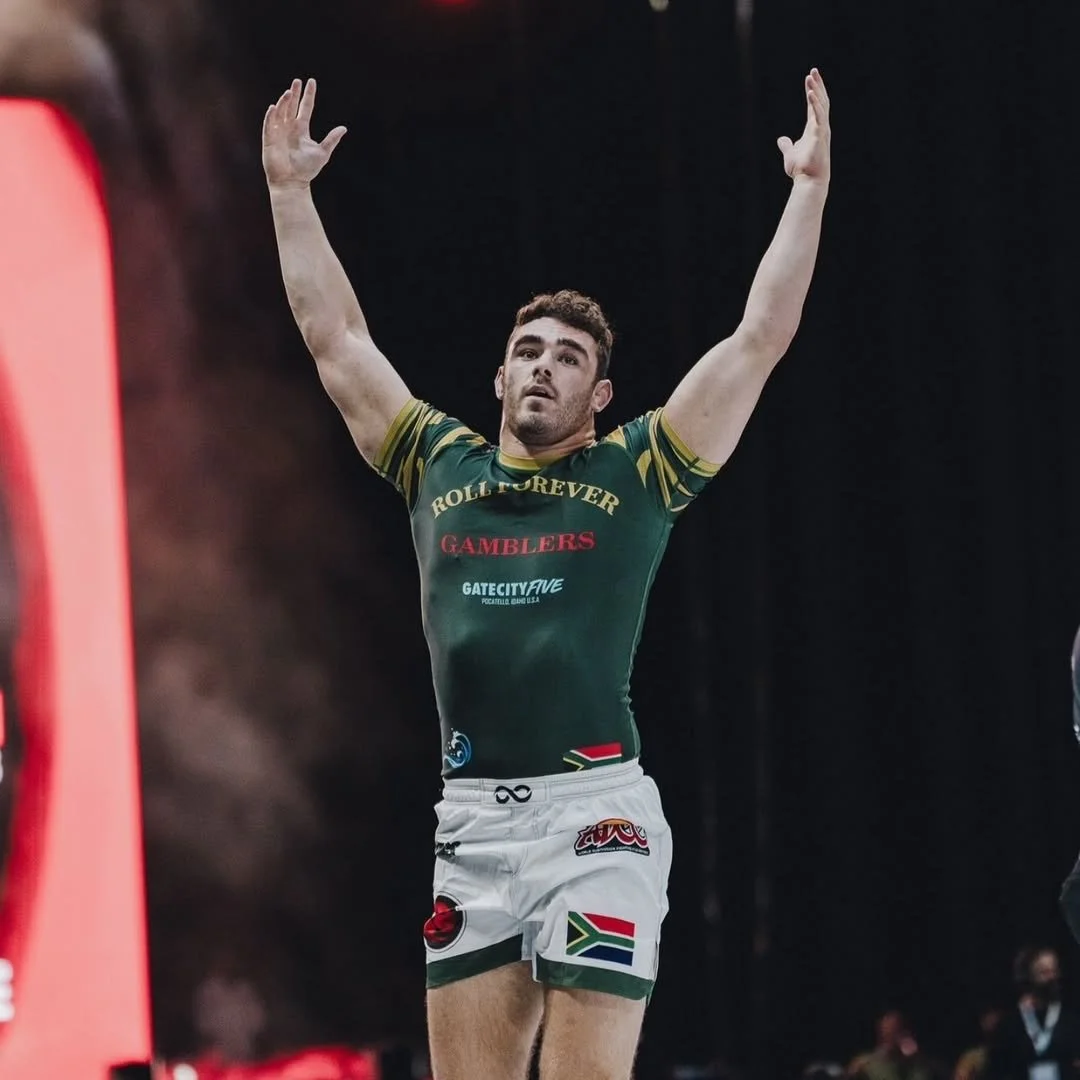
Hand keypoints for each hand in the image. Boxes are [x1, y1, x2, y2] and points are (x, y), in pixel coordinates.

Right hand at [262, 78, 346, 188]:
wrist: (292, 183)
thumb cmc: (307, 169)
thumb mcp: (322, 152)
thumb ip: (331, 139)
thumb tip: (344, 128)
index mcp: (302, 129)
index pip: (305, 108)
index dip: (308, 95)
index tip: (311, 82)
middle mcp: (289, 128)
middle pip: (291, 106)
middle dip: (294, 94)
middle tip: (297, 81)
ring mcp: (279, 132)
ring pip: (281, 112)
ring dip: (284, 102)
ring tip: (289, 93)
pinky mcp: (270, 140)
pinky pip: (269, 125)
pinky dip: (271, 116)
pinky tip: (274, 107)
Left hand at [777, 68, 830, 183]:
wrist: (808, 181)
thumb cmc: (802, 169)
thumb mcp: (790, 154)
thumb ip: (787, 145)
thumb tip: (781, 139)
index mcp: (813, 128)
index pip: (814, 106)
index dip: (812, 91)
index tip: (809, 78)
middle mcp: (820, 126)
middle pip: (821, 100)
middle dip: (818, 85)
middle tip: (813, 70)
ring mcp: (822, 129)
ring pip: (821, 104)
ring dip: (816, 89)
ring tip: (811, 76)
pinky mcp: (820, 134)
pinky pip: (819, 115)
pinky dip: (815, 103)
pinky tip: (810, 93)